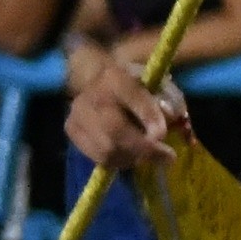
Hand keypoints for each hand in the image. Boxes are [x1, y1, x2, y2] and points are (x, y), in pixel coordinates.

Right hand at [65, 39, 190, 182]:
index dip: (149, 118)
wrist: (103, 85)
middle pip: (115, 130)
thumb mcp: (160, 87)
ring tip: (146, 154)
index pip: (133, 98)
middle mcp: (91, 95)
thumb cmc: (140, 89)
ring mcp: (77, 113)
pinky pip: (97, 156)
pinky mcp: (71, 130)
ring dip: (132, 158)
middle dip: (144, 148)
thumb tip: (165, 123)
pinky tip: (129, 155)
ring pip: (106, 149)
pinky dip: (118, 161)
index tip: (163, 135)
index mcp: (115, 77)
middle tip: (167, 157)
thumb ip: (169, 102)